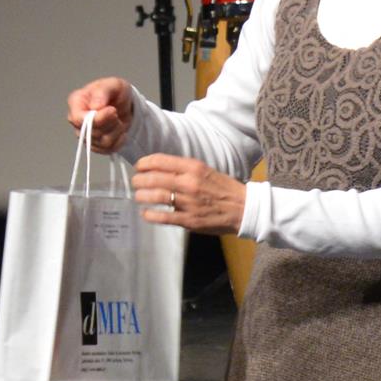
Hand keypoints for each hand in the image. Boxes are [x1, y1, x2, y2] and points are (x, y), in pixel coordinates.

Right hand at [67, 78, 138, 152]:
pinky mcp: (96, 144)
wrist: (124, 103)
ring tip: (119, 120)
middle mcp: (77, 120)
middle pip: (91, 133)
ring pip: (101, 143)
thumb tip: (96, 106)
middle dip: (110, 124)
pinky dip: (119, 141)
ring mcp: (85, 133)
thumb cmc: (115, 92)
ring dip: (116, 132)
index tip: (112, 110)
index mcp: (76, 103)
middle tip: (117, 113)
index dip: (97, 119)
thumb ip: (102, 92)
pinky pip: (107, 150)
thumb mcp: (112, 84)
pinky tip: (120, 132)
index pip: (78, 119)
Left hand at [130, 153, 249, 234]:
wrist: (245, 209)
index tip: (139, 167)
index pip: (160, 161)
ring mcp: (189, 202)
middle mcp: (190, 183)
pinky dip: (150, 214)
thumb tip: (159, 171)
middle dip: (139, 180)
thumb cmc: (224, 189)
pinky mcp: (189, 220)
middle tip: (135, 182)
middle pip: (154, 179)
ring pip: (155, 196)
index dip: (144, 163)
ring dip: (141, 196)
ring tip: (138, 196)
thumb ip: (184, 170)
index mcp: (194, 168)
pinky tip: (146, 213)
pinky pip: (163, 217)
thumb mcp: (206, 171)